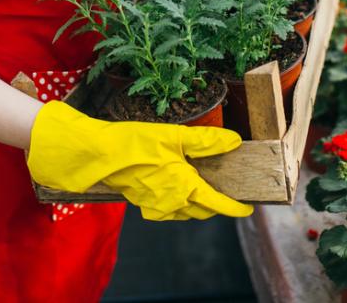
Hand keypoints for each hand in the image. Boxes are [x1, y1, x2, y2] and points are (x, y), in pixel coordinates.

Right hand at [27, 100, 252, 220]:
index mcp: (184, 188)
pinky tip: (175, 182)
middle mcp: (172, 203)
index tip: (249, 208)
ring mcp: (156, 206)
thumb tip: (233, 142)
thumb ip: (206, 141)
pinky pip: (169, 208)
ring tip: (201, 182)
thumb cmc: (134, 143)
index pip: (217, 204)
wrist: (97, 155)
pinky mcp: (143, 204)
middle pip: (203, 210)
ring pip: (186, 211)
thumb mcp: (174, 135)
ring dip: (197, 202)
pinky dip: (179, 200)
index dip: (235, 207)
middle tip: (225, 188)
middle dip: (216, 203)